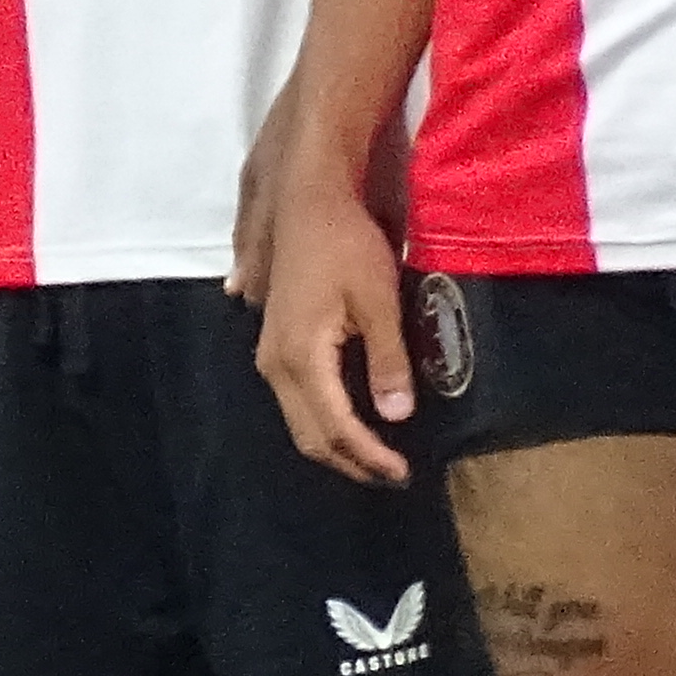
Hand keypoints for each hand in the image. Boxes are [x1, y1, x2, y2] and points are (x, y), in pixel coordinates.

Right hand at [252, 164, 416, 487]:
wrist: (307, 199)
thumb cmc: (347, 244)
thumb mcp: (379, 300)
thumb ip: (388, 361)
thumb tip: (397, 416)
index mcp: (302, 358)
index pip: (336, 427)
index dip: (370, 457)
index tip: (404, 474)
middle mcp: (276, 364)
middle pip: (309, 435)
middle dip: (350, 462)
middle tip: (392, 476)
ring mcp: (271, 353)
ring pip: (299, 419)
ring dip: (336, 443)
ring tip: (376, 455)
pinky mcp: (275, 341)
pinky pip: (295, 399)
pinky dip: (324, 419)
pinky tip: (350, 419)